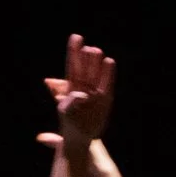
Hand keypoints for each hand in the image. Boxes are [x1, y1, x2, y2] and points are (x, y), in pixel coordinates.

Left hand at [36, 33, 115, 151]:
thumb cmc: (70, 125)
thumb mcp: (66, 113)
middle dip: (85, 57)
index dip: (73, 52)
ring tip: (96, 50)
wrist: (80, 138)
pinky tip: (109, 62)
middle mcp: (84, 87)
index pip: (72, 66)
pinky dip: (108, 74)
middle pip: (85, 68)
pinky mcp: (105, 99)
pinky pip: (107, 84)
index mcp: (71, 87)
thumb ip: (70, 104)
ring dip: (96, 62)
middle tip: (87, 47)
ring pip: (95, 74)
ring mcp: (95, 92)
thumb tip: (79, 94)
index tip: (75, 38)